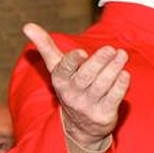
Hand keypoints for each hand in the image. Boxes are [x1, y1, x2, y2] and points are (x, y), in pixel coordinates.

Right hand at [24, 22, 130, 148]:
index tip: (82, 53)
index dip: (73, 61)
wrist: (81, 127)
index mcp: (60, 80)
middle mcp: (73, 94)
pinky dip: (120, 86)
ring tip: (122, 55)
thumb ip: (46, 47)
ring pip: (102, 85)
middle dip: (99, 61)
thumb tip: (27, 26)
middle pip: (86, 76)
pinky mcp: (104, 114)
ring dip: (113, 69)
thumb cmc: (71, 88)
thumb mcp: (57, 69)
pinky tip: (125, 74)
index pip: (64, 69)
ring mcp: (89, 105)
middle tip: (111, 49)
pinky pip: (113, 99)